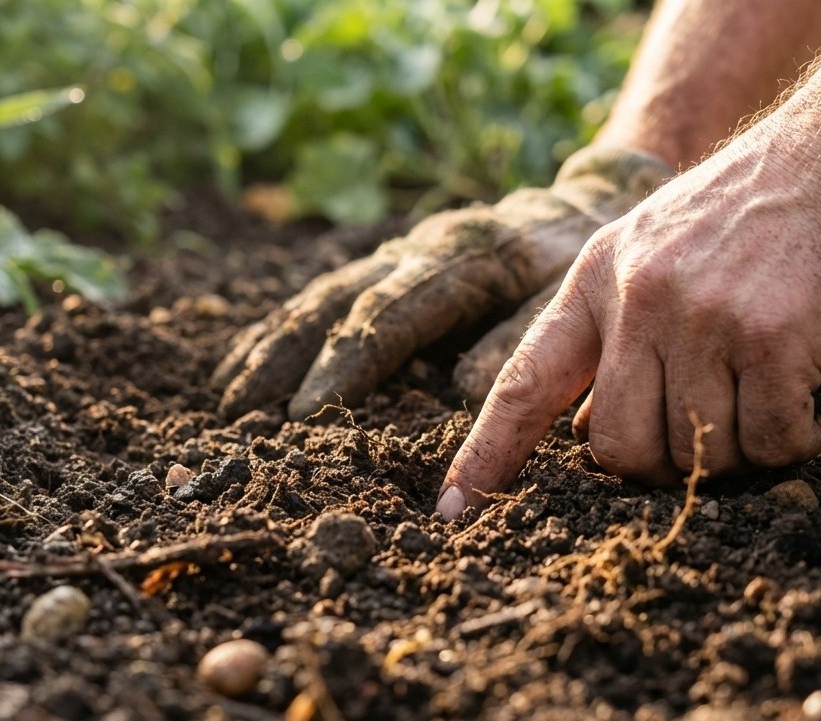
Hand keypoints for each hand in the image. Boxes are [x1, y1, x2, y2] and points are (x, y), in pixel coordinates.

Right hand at [212, 149, 670, 419]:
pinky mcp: (392, 267)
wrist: (590, 205)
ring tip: (230, 396)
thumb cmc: (586, 267)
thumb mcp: (575, 299)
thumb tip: (465, 387)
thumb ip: (524, 338)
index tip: (305, 414)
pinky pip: (327, 297)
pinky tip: (251, 362)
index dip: (345, 365)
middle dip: (286, 359)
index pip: (390, 315)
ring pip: (322, 297)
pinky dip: (285, 331)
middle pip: (336, 303)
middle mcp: (420, 252)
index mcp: (465, 260)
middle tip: (244, 415)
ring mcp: (400, 256)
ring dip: (273, 346)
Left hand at [438, 136, 820, 517]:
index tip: (454, 510)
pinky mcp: (773, 337)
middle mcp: (638, 299)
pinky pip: (772, 442)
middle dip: (662, 467)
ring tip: (775, 393)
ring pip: (700, 455)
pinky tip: (818, 397)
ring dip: (743, 449)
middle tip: (713, 432)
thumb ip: (615, 336)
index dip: (487, 455)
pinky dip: (798, 439)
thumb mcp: (654, 250)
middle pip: (619, 450)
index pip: (525, 384)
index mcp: (596, 279)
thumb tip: (588, 435)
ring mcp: (703, 319)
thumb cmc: (755, 211)